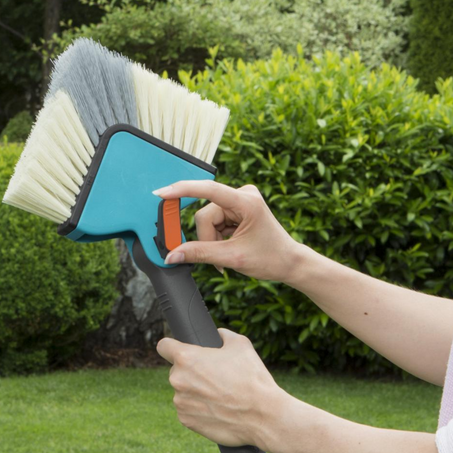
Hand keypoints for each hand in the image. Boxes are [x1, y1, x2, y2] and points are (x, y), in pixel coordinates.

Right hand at [152, 180, 303, 282]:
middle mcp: (242, 195)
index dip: (182, 190)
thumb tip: (173, 254)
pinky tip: (229, 246)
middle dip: (207, 239)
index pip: (208, 190)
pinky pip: (213, 222)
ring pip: (206, 220)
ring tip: (227, 254)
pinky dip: (216, 238)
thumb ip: (199, 253)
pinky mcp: (236, 207)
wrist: (289, 262)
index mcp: (246, 201)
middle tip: (218, 258)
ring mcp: (239, 200)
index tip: (162, 193)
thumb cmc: (271, 258)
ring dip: (212, 240)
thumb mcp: (232, 257)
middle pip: (204, 214)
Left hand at [156, 328, 288, 450]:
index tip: (177, 350)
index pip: (164, 346)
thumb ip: (222, 335)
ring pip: (183, 391)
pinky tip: (217, 409)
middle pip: (178, 370)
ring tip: (220, 395)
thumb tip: (217, 335)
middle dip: (192, 372)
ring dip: (195, 391)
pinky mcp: (186, 420)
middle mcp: (178, 380)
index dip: (172, 346)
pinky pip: (188, 409)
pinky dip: (199, 408)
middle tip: (214, 376)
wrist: (263, 416)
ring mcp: (180, 402)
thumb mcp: (241, 344)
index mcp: (186, 358)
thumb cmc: (252, 379)